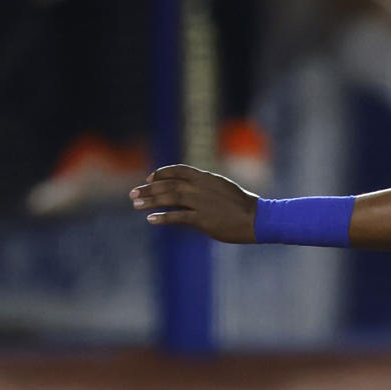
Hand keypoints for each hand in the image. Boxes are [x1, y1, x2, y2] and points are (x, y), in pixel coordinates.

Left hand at [130, 165, 258, 242]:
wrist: (258, 218)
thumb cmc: (242, 205)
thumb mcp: (223, 188)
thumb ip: (204, 187)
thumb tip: (188, 191)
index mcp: (206, 178)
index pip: (177, 170)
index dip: (161, 173)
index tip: (149, 179)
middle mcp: (200, 187)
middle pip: (168, 185)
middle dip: (148, 189)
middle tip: (133, 194)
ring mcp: (201, 202)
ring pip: (169, 198)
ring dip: (150, 200)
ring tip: (136, 204)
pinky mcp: (203, 219)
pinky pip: (178, 216)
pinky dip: (163, 217)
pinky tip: (151, 219)